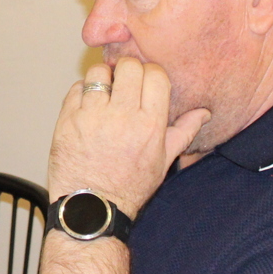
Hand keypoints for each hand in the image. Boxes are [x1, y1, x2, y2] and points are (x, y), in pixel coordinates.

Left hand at [48, 56, 208, 216]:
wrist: (91, 207)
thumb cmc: (129, 186)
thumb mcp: (163, 161)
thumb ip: (183, 131)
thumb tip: (204, 112)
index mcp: (150, 125)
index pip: (155, 75)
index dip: (151, 73)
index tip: (146, 81)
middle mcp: (122, 117)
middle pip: (128, 66)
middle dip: (127, 70)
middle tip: (125, 83)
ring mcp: (92, 116)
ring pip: (98, 72)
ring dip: (103, 78)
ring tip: (104, 92)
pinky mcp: (68, 120)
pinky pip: (76, 88)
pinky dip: (82, 91)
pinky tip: (88, 105)